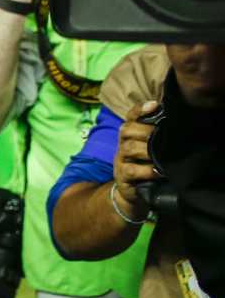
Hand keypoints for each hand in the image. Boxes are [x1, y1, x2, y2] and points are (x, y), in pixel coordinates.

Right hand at [112, 101, 160, 216]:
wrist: (134, 192)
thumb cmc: (148, 166)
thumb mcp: (152, 150)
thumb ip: (159, 136)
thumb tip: (176, 122)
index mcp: (131, 135)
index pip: (131, 117)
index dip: (140, 110)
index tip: (154, 105)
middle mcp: (123, 145)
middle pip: (126, 129)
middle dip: (144, 130)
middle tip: (161, 134)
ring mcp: (121, 160)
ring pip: (128, 147)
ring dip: (145, 149)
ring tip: (159, 154)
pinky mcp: (122, 177)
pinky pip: (131, 170)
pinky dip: (146, 170)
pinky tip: (157, 171)